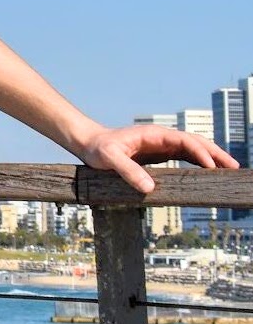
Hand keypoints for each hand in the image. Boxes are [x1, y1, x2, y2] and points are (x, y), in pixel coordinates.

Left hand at [74, 124, 238, 195]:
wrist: (88, 144)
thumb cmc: (98, 149)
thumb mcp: (109, 159)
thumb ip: (127, 171)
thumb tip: (149, 188)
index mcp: (153, 135)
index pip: (184, 141)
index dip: (200, 152)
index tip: (213, 166)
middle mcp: (161, 137)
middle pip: (195, 142)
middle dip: (215, 153)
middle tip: (234, 167)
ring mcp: (161, 145)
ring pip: (192, 149)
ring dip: (211, 157)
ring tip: (230, 170)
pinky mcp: (159, 154)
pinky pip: (184, 156)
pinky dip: (199, 162)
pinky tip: (209, 172)